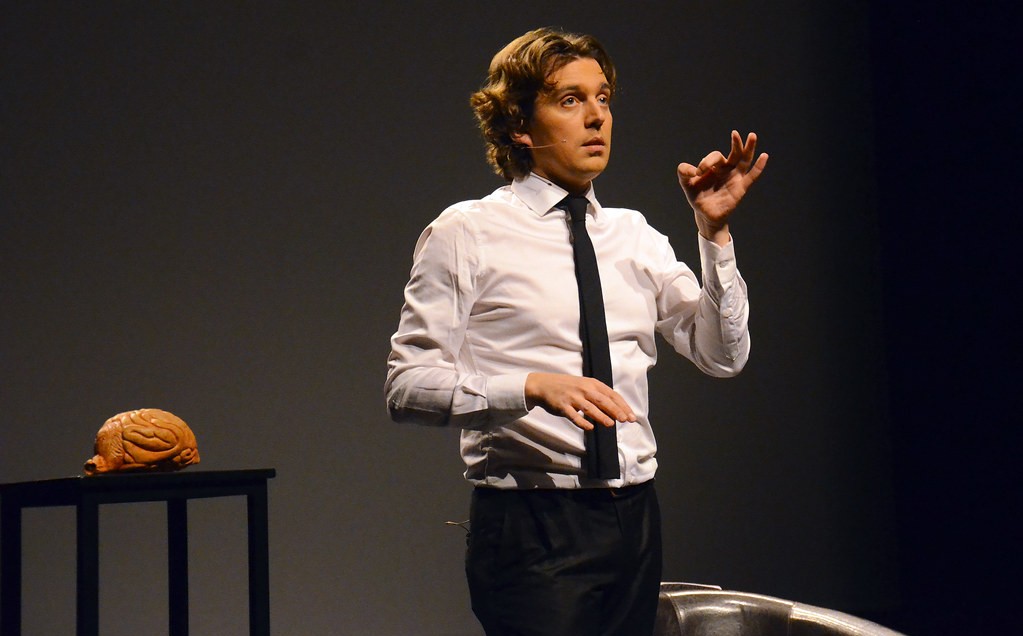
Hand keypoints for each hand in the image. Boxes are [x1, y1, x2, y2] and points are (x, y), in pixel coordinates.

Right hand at [525, 373, 636, 430]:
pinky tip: (590, 428)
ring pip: (589, 408)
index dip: (622, 405)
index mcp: (592, 384)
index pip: (611, 394)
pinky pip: (573, 416)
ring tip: (611, 424)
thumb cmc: (568, 387)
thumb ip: (598, 396)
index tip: (631, 416)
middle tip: (625, 420)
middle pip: (603, 400)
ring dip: (601, 416)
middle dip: (615, 410)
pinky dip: (582, 422)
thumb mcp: (584, 386)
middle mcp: (584, 389)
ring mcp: (572, 397)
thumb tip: (617, 411)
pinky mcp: (562, 406)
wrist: (543, 385)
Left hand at [677, 130, 767, 244]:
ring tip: (752, 135)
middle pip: (735, 153)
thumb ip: (683, 173)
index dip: (706, 162)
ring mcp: (735, 178)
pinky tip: (764, 156)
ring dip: (749, 148)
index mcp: (716, 166)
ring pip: (745, 160)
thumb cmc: (698, 197)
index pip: (715, 157)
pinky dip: (758, 167)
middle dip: (735, 144)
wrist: (705, 215)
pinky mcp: (741, 188)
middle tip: (734, 133)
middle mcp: (727, 169)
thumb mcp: (686, 184)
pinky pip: (752, 177)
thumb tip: (691, 170)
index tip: (697, 173)